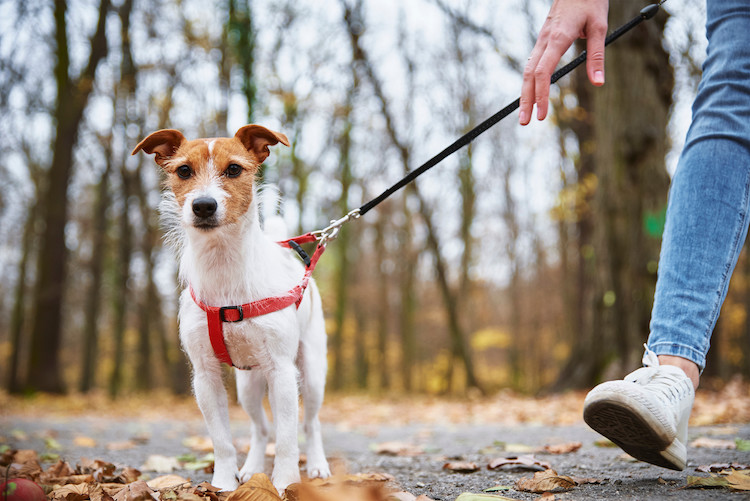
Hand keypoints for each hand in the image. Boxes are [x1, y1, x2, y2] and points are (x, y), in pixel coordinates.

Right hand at [519, 0, 608, 124]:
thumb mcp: (600, 26)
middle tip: (524, 122)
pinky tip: (530, 92)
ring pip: (527, 70)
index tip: (541, 114)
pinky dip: (529, 81)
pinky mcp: (543, 39)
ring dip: (524, 93)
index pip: (544, 72)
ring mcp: (541, 39)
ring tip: (524, 113)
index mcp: (557, 38)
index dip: (541, 95)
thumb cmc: (589, 1)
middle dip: (525, 100)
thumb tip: (598, 83)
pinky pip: (532, 63)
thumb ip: (596, 56)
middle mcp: (544, 40)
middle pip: (529, 75)